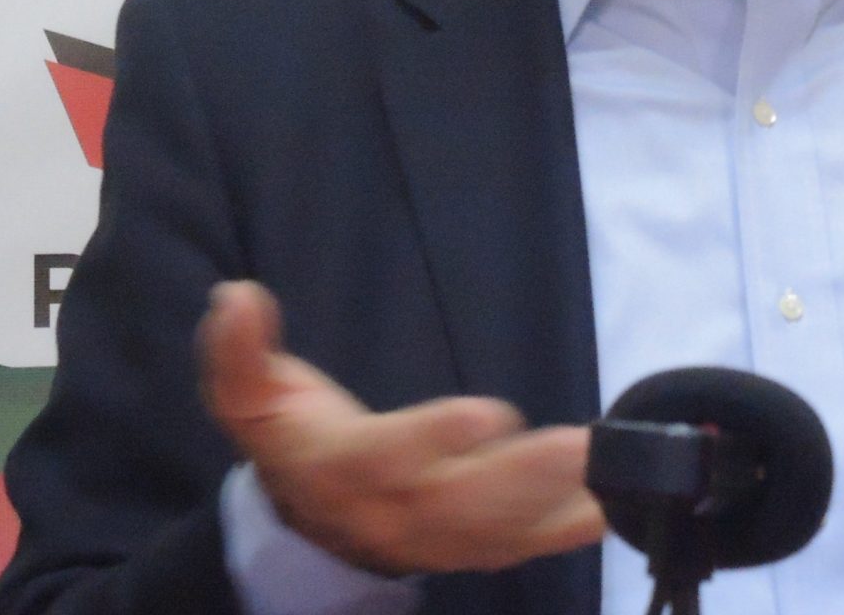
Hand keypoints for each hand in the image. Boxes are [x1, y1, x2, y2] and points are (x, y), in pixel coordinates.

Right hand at [197, 280, 606, 575]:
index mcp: (338, 468)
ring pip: (495, 530)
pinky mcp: (468, 547)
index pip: (384, 458)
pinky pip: (516, 547)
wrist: (301, 518)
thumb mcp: (247, 394)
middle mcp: (390, 512)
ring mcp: (434, 538)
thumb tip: (236, 297)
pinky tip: (607, 508)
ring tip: (605, 470)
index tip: (486, 414)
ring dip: (553, 503)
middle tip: (576, 446)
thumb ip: (239, 351)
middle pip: (457, 504)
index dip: (432, 439)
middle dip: (519, 479)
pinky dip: (562, 531)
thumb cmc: (289, 437)